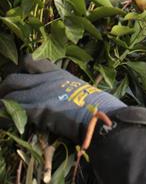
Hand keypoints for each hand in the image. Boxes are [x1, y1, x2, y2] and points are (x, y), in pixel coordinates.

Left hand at [0, 55, 125, 142]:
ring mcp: (40, 94)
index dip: (21, 68)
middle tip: (4, 97)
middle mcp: (45, 80)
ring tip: (3, 111)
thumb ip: (64, 89)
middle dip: (5, 88)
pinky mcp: (37, 110)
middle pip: (14, 79)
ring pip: (9, 96)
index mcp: (57, 73)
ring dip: (4, 104)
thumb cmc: (95, 103)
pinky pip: (11, 112)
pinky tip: (5, 122)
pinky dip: (4, 117)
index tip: (20, 75)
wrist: (97, 113)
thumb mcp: (79, 88)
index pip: (32, 61)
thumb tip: (61, 97)